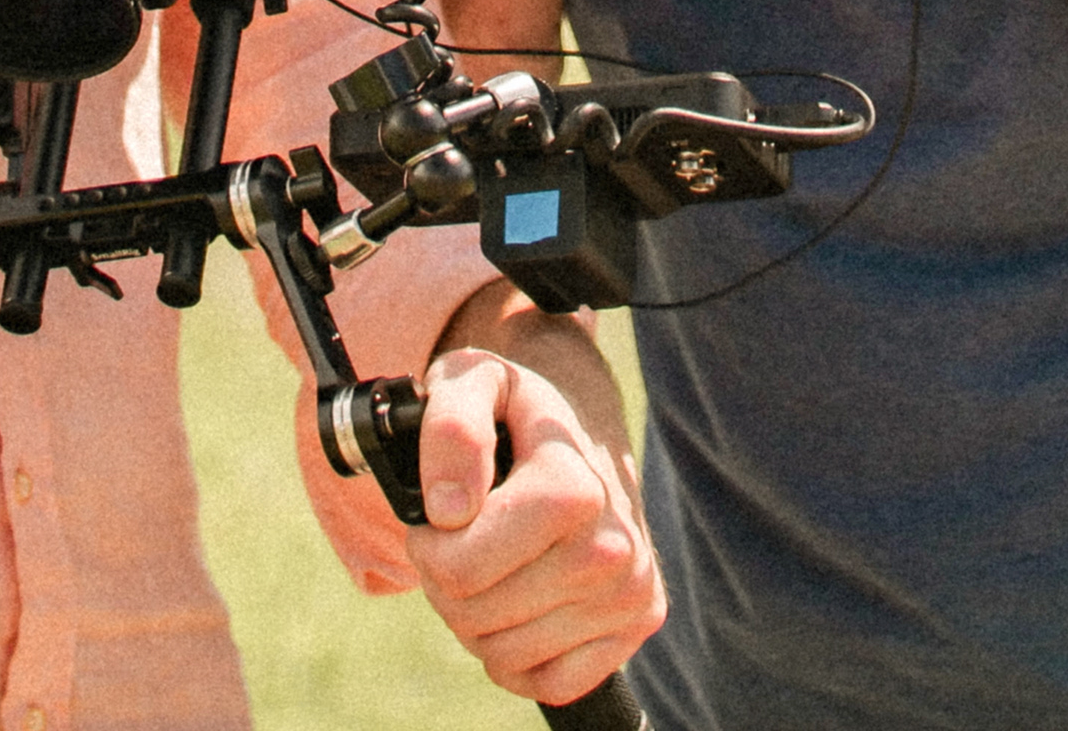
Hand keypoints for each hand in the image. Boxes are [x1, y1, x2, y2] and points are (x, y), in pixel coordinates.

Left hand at [406, 347, 666, 706]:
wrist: (585, 428)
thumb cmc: (516, 412)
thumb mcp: (469, 383)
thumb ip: (449, 427)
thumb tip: (448, 510)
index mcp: (573, 489)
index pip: (459, 569)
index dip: (429, 546)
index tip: (443, 513)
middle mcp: (613, 547)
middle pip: (476, 617)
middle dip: (448, 582)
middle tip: (464, 539)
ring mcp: (631, 591)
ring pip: (505, 657)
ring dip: (479, 619)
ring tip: (494, 563)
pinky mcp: (638, 622)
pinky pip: (550, 684)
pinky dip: (520, 656)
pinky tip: (522, 602)